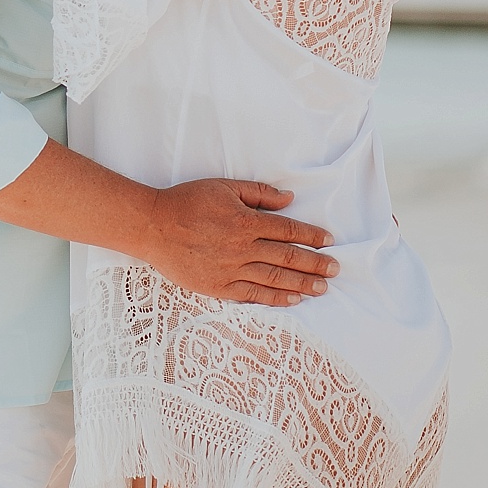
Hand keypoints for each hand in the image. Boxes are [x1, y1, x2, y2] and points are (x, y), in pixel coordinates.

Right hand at [139, 178, 337, 305]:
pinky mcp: (219, 287)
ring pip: (275, 279)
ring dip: (302, 284)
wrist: (152, 226)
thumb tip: (288, 200)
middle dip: (315, 264)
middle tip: (335, 270)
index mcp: (245, 221)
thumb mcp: (223, 187)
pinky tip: (292, 300)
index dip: (311, 235)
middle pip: (288, 257)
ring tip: (322, 288)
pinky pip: (253, 295)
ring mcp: (231, 270)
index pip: (287, 230)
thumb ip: (258, 194)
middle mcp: (242, 248)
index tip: (329, 241)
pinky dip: (275, 298)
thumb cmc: (186, 202)